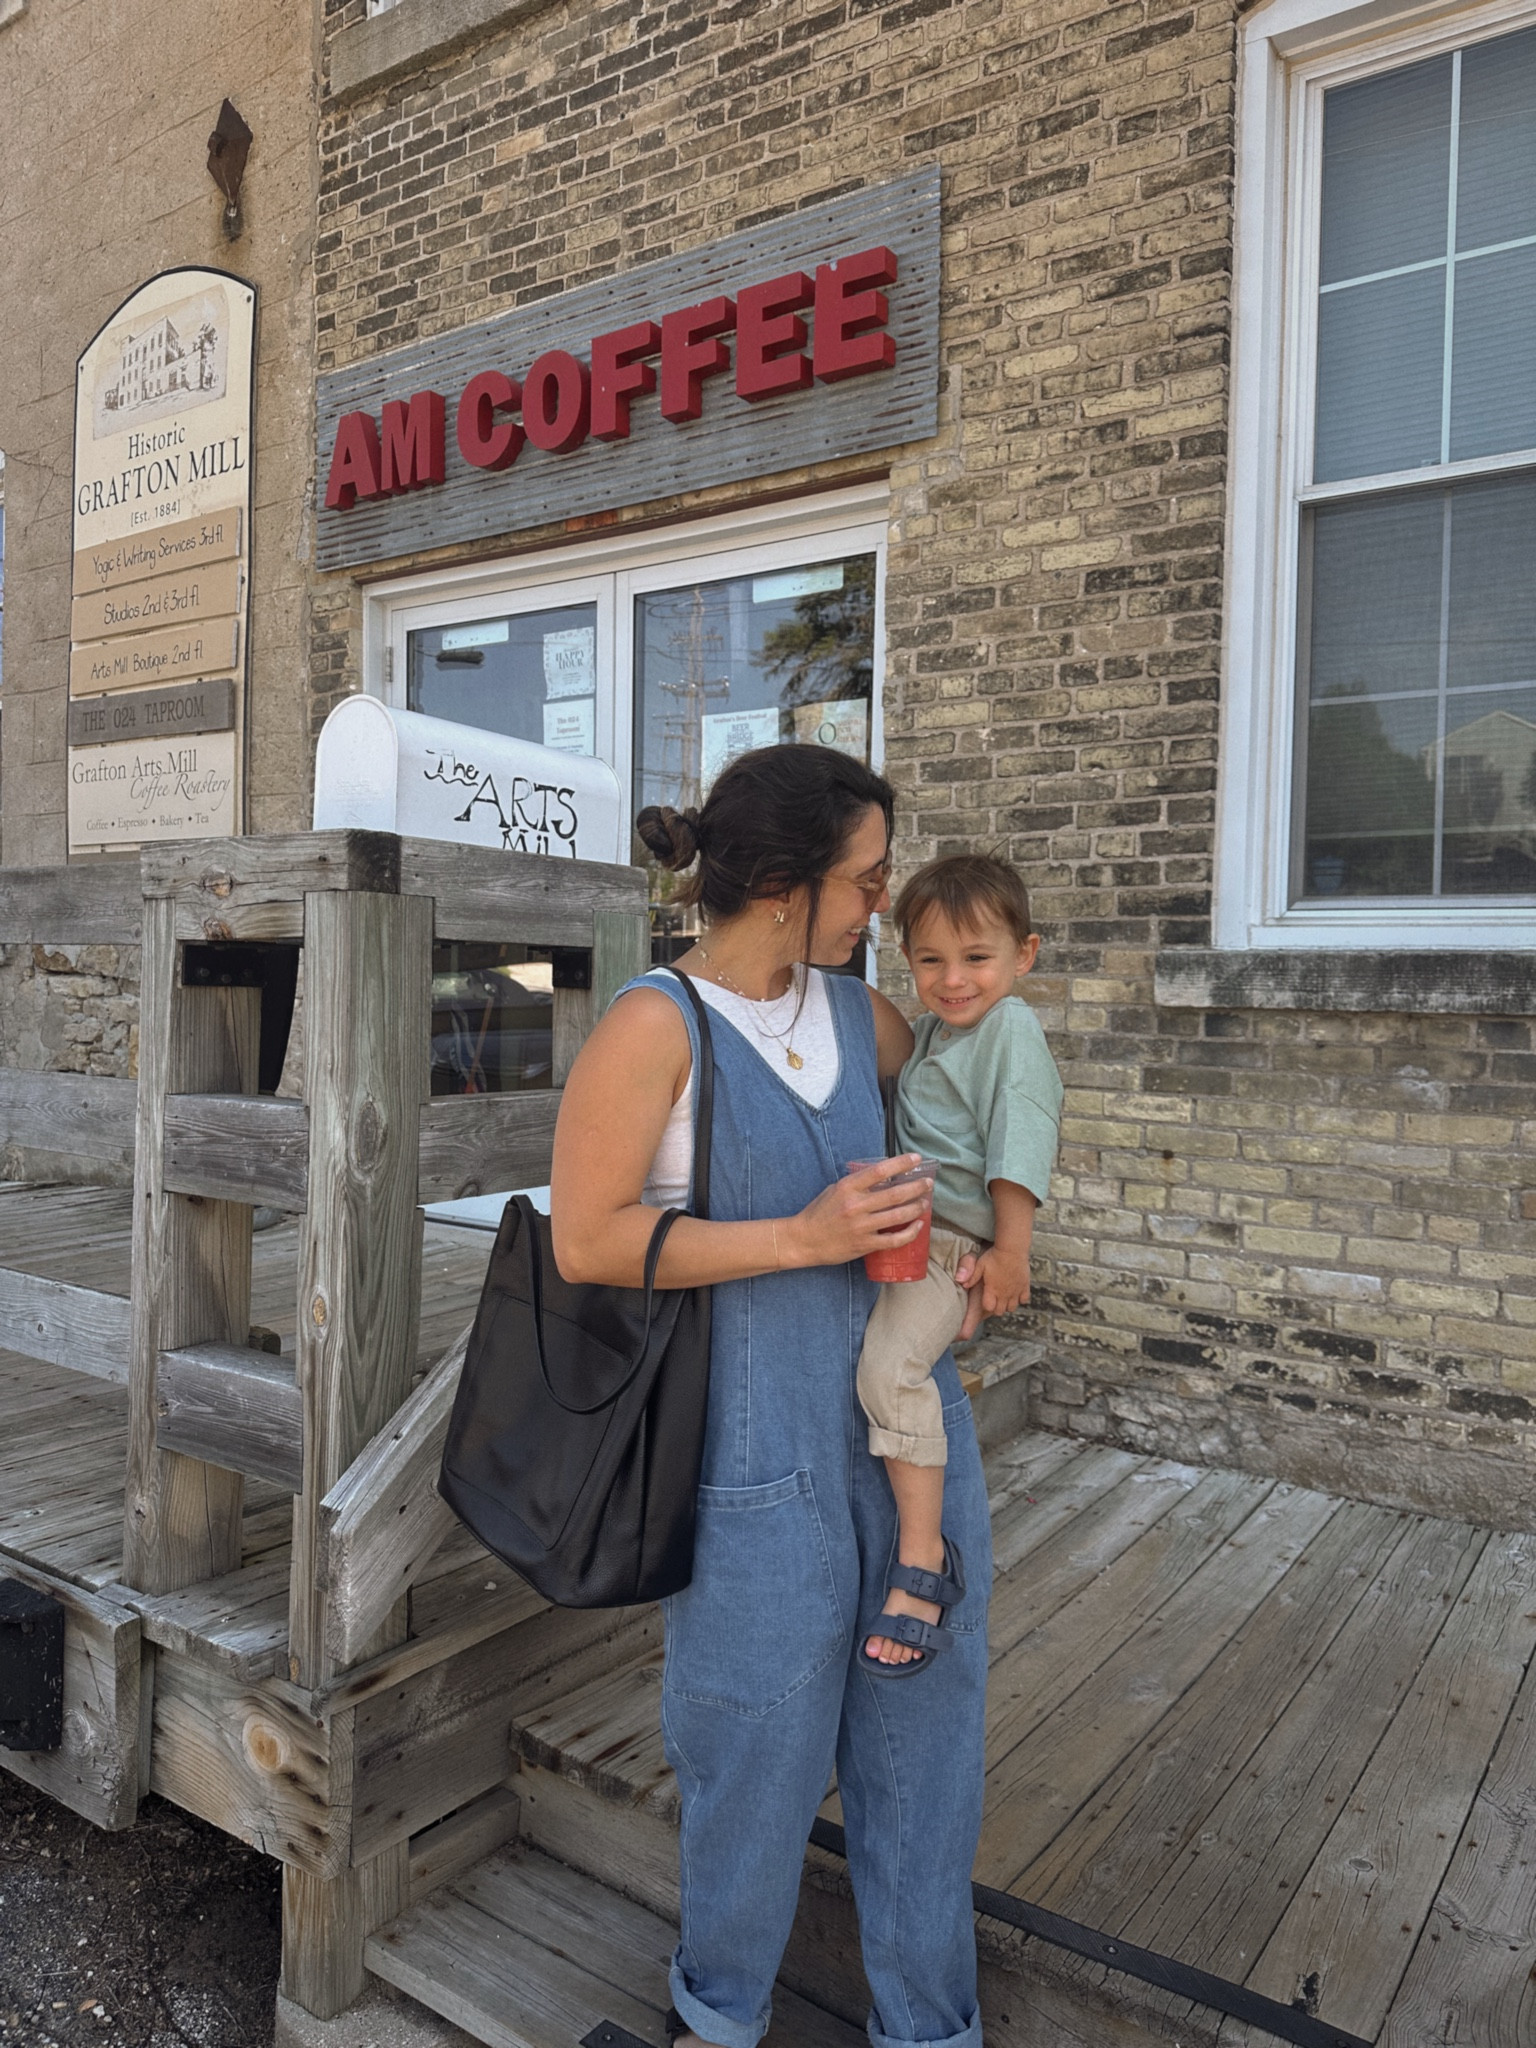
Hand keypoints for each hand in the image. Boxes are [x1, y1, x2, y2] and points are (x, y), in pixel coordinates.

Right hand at [781, 1156, 931, 1268]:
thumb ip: (857, 1183)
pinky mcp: (865, 1244)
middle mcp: (856, 1205)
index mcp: (848, 1187)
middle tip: (928, 1183)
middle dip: (916, 1187)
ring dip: (917, 1207)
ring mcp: (862, 1226)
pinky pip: (894, 1239)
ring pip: (898, 1215)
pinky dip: (910, 1232)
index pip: (880, 1171)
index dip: (901, 1163)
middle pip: (895, 1194)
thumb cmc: (819, 1213)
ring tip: (926, 1202)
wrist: (805, 1240)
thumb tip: (883, 1176)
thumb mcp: (835, 1190)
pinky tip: (918, 1225)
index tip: (916, 1159)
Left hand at [953, 1244, 1030, 1334]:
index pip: (988, 1308)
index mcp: (992, 1289)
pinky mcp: (1025, 1286)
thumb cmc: (994, 1256)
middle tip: (994, 1298)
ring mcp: (1016, 1291)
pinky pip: (1024, 1300)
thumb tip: (961, 1283)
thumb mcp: (980, 1265)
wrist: (1012, 1248)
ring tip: (1004, 1296)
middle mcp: (1004, 1293)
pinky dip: (1020, 1299)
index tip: (986, 1298)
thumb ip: (971, 1276)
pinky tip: (1015, 1292)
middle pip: (1000, 1311)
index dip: (986, 1305)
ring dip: (1007, 1305)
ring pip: (1012, 1308)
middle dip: (996, 1307)